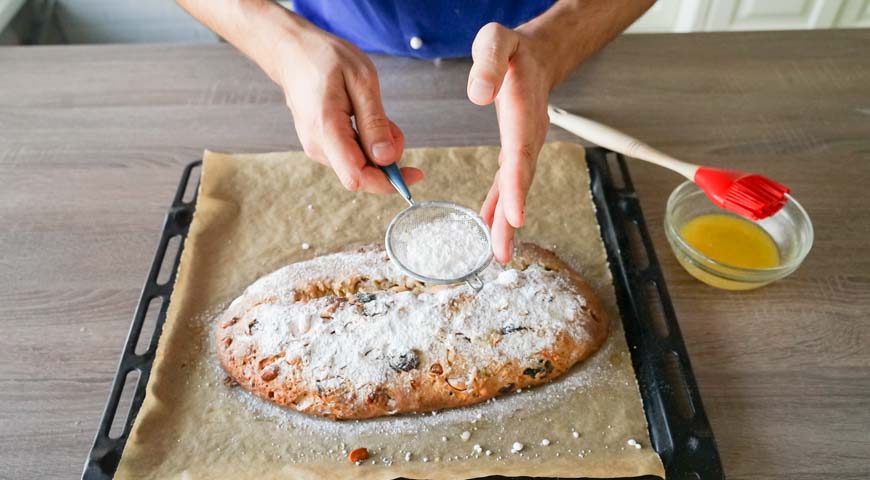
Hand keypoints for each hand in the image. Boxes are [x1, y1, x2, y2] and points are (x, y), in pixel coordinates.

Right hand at [278, 25, 422, 192]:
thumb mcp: (361, 80)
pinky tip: (363, 117)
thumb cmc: (325, 59)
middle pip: (362, 173)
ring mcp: (317, 147)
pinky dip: (367, 143)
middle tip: (392, 124)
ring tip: (373, 112)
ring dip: (377, 147)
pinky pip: (352, 155)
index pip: (357, 177)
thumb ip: (374, 122)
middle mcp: (317, 146)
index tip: (415, 173)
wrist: (293, 52)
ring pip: (359, 165)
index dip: (388, 183)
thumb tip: (387, 159)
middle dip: (387, 157)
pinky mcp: (321, 145)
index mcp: (325, 129)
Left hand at [467, 23, 554, 262]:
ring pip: (516, 187)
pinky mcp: (517, 149)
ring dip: (507, 221)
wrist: (536, 55)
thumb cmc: (513, 50)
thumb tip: (477, 94)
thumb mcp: (497, 40)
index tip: (514, 216)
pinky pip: (509, 182)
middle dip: (512, 219)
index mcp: (522, 113)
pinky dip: (502, 205)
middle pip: (521, 182)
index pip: (520, 155)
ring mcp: (525, 145)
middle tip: (503, 251)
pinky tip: (493, 225)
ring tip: (500, 252)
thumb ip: (488, 62)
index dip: (517, 188)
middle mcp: (529, 136)